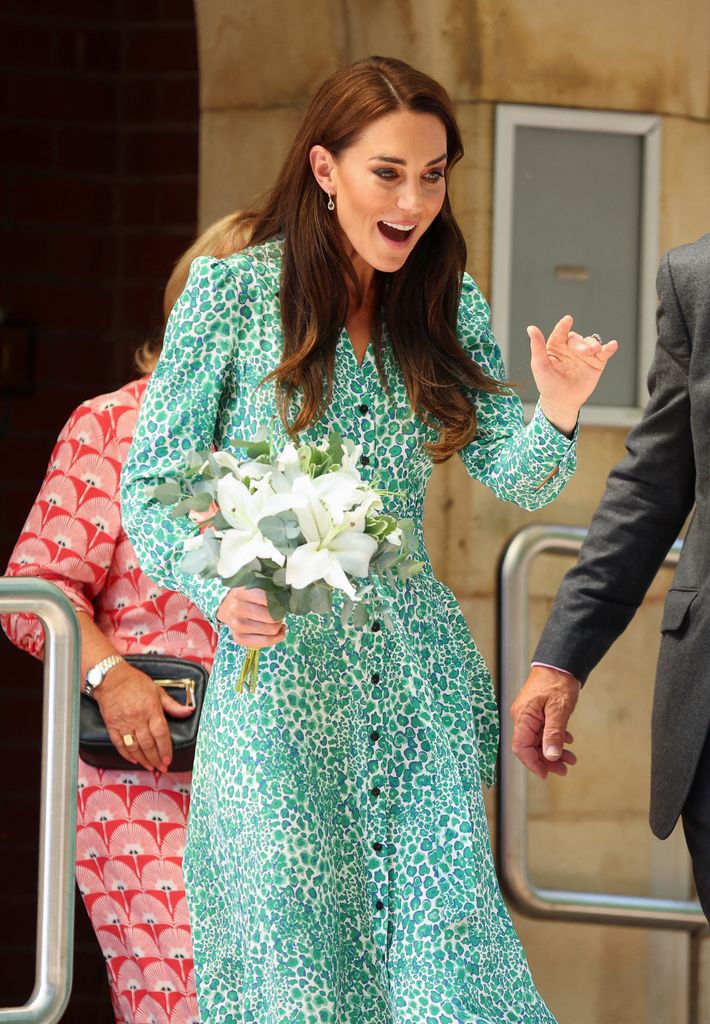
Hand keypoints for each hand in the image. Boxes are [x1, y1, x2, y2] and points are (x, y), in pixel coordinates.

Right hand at [95, 662, 193, 770]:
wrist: (110, 678)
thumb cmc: (135, 682)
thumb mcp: (158, 690)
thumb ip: (172, 705)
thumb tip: (188, 711)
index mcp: (151, 709)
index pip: (161, 733)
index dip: (165, 749)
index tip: (168, 759)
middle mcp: (137, 718)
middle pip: (148, 744)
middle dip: (156, 758)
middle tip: (161, 767)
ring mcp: (124, 723)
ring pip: (134, 747)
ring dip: (143, 759)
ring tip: (150, 766)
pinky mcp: (112, 725)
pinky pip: (119, 744)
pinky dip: (126, 754)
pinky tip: (134, 760)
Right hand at [217, 587, 285, 647]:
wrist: (225, 607)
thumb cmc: (245, 596)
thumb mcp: (251, 586)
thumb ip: (266, 588)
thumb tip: (287, 597)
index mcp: (240, 593)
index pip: (268, 599)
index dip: (279, 601)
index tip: (280, 601)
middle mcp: (237, 609)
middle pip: (271, 617)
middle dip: (280, 615)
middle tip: (280, 611)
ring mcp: (237, 626)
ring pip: (271, 630)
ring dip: (279, 625)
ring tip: (277, 620)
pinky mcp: (239, 638)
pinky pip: (265, 642)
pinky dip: (277, 637)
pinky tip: (279, 631)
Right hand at [510, 665, 580, 778]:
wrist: (561, 662)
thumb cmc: (558, 682)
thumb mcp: (559, 710)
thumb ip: (554, 734)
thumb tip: (550, 756)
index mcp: (523, 717)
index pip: (521, 748)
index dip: (533, 764)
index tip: (547, 775)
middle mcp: (522, 717)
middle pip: (530, 747)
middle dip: (547, 760)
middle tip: (565, 769)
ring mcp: (529, 714)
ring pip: (538, 740)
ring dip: (553, 751)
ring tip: (571, 758)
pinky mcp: (536, 711)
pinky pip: (542, 731)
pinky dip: (554, 739)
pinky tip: (567, 741)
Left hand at [530, 316, 617, 434]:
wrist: (562, 402)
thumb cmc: (548, 384)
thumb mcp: (540, 366)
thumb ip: (537, 347)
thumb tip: (531, 328)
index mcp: (556, 346)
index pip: (560, 333)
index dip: (563, 326)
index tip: (568, 320)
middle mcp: (571, 348)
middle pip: (577, 339)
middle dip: (582, 344)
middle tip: (586, 352)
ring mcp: (585, 355)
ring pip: (591, 342)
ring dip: (594, 344)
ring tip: (595, 351)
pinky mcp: (596, 363)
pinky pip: (604, 353)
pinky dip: (609, 348)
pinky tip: (612, 345)